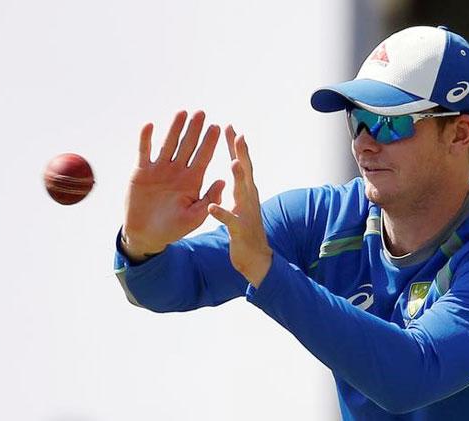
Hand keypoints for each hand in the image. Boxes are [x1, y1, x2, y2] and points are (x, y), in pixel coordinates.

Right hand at [122, 110, 223, 261]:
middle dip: (194, 130)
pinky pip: (144, 152)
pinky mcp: (141, 172)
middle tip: (201, 113)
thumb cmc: (172, 228)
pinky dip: (145, 139)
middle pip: (187, 146)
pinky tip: (150, 125)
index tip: (217, 127)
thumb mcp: (194, 217)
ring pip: (168, 144)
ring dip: (174, 128)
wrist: (146, 234)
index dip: (210, 143)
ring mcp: (159, 169)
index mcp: (192, 181)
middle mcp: (177, 171)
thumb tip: (224, 182)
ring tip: (182, 112)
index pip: (203, 157)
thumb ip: (208, 200)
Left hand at [207, 127, 272, 286]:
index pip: (241, 164)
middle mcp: (249, 198)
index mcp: (246, 190)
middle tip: (239, 136)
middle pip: (245, 172)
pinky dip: (222, 214)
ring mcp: (246, 213)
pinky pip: (229, 220)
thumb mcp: (243, 202)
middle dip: (242, 154)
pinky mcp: (240, 230)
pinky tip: (212, 208)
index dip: (236, 147)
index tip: (230, 127)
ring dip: (239, 178)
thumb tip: (237, 161)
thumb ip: (240, 183)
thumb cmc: (246, 227)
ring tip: (233, 164)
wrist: (255, 258)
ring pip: (242, 193)